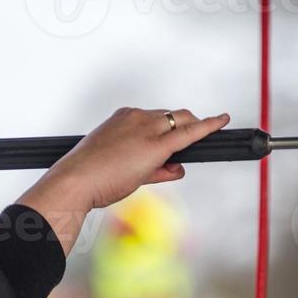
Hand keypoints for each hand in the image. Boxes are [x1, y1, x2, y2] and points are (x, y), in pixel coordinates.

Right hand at [19, 107, 230, 253]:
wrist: (75, 181)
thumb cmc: (92, 179)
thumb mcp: (126, 170)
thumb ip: (156, 169)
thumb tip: (178, 169)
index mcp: (124, 118)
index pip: (156, 119)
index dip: (171, 126)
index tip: (180, 130)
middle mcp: (136, 117)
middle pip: (173, 116)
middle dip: (188, 126)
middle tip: (199, 139)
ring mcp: (146, 128)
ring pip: (181, 121)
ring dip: (193, 131)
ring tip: (204, 141)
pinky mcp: (155, 145)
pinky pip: (188, 133)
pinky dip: (208, 127)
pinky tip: (222, 122)